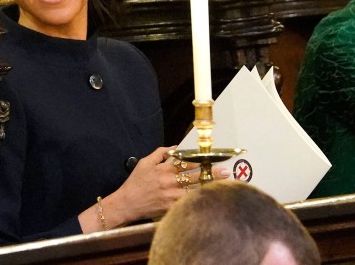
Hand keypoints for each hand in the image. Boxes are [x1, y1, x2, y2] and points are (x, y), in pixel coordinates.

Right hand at [102, 147, 229, 226]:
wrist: (127, 203)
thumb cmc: (135, 182)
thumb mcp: (144, 163)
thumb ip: (160, 153)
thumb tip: (175, 147)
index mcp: (164, 169)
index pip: (186, 162)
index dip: (201, 160)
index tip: (213, 159)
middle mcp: (170, 182)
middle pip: (195, 177)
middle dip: (212, 174)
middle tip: (227, 172)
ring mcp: (171, 195)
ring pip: (194, 191)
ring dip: (209, 188)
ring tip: (223, 186)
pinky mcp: (170, 207)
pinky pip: (187, 203)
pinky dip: (198, 201)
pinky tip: (209, 200)